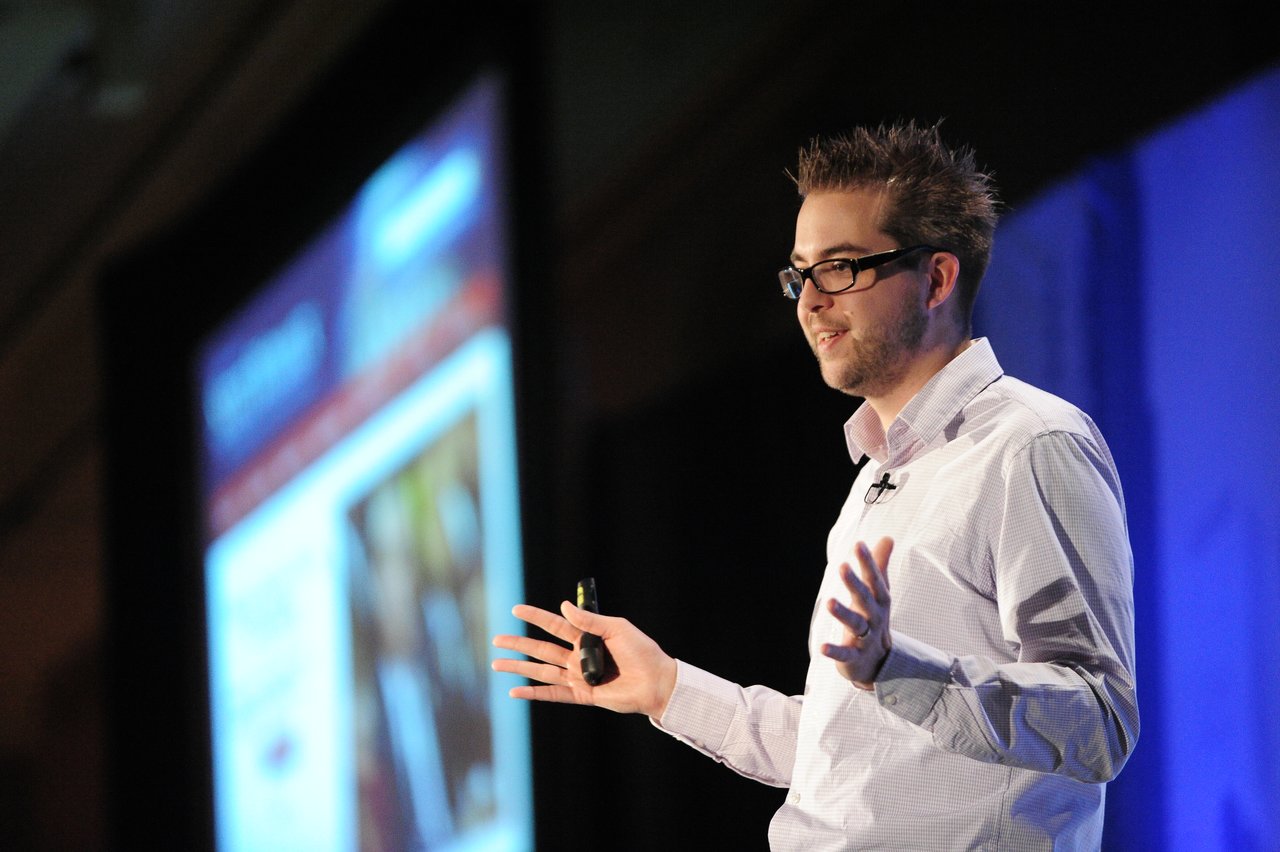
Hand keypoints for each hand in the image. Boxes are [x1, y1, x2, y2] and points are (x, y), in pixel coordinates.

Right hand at [492, 601, 677, 718]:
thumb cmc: (642, 652)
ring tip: (496, 664)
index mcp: (587, 637)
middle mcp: (579, 657)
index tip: (516, 609)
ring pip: (541, 670)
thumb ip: (589, 621)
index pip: (555, 624)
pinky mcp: (582, 695)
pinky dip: (534, 693)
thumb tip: (563, 606)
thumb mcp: (617, 629)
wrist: (657, 682)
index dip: (536, 617)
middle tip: (496, 639)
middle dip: (519, 644)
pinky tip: (515, 691)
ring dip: (519, 668)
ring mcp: (578, 676)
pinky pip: (553, 694)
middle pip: (541, 649)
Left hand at [821, 537, 892, 688]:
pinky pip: (845, 654)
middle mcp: (874, 618)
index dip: (868, 562)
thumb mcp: (879, 593)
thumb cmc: (875, 619)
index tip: (858, 544)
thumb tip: (887, 537)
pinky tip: (821, 647)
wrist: (881, 663)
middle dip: (854, 583)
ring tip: (828, 602)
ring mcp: (865, 638)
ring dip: (843, 613)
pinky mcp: (854, 657)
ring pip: (855, 624)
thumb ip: (880, 566)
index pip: (875, 579)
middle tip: (842, 566)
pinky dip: (835, 651)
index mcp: (879, 601)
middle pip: (865, 599)